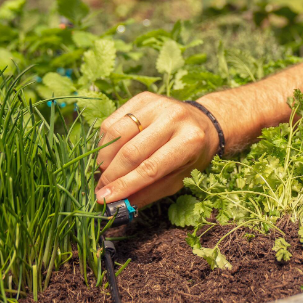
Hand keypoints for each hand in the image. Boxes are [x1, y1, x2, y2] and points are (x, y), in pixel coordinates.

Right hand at [95, 93, 219, 205]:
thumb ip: (149, 191)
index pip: (150, 168)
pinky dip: (105, 141)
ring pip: (117, 133)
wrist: (202, 122)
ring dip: (104, 158)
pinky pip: (113, 121)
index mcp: (190, 141)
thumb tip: (118, 204)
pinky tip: (109, 154)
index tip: (104, 198)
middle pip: (131, 151)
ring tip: (103, 173)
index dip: (125, 185)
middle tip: (100, 189)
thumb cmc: (191, 156)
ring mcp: (157, 104)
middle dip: (111, 174)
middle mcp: (174, 117)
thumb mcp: (179, 179)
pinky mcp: (143, 98)